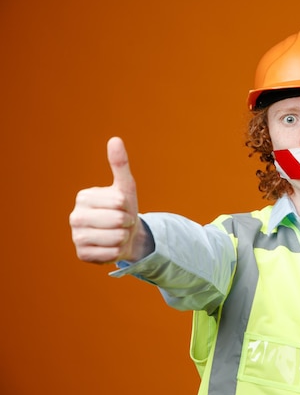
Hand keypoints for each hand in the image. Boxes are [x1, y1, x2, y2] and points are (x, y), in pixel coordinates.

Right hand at [69, 137, 150, 263]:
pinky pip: (110, 254)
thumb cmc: (124, 208)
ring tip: (117, 234)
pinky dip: (117, 252)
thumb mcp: (125, 187)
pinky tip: (111, 246)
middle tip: (121, 222)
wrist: (125, 234)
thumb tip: (115, 139)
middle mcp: (75, 216)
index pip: (119, 203)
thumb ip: (120, 164)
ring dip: (123, 238)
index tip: (122, 208)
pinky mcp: (81, 254)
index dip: (128, 207)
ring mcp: (76, 236)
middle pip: (117, 221)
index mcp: (83, 197)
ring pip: (115, 239)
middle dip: (127, 223)